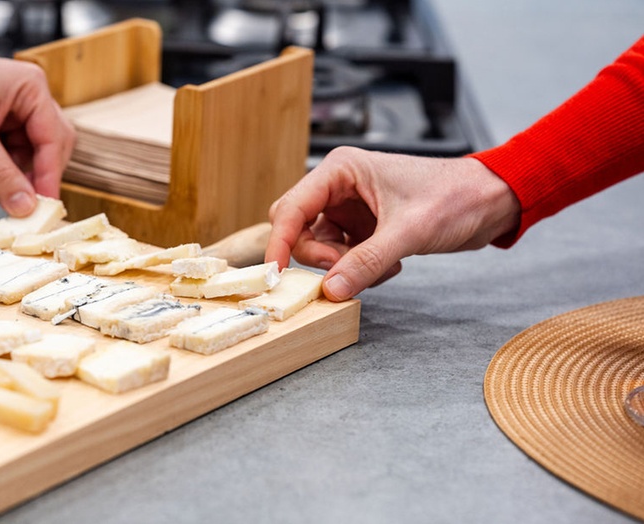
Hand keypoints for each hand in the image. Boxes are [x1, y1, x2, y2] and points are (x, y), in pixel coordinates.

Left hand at [0, 45, 74, 215]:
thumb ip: (0, 174)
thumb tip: (25, 207)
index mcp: (30, 87)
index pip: (53, 138)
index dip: (49, 174)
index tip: (45, 206)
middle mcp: (27, 97)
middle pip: (48, 146)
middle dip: (34, 173)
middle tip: (25, 202)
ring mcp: (12, 111)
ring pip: (28, 154)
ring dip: (10, 170)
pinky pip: (10, 154)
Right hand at [265, 147, 520, 300]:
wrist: (491, 201)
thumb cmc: (455, 197)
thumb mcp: (410, 232)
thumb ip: (367, 262)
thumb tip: (331, 290)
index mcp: (340, 170)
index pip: (290, 208)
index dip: (279, 242)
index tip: (275, 275)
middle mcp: (338, 187)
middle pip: (296, 228)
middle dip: (316, 257)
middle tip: (345, 273)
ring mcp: (348, 208)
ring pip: (317, 246)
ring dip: (341, 267)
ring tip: (381, 268)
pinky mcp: (361, 227)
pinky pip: (340, 257)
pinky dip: (357, 269)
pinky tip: (390, 266)